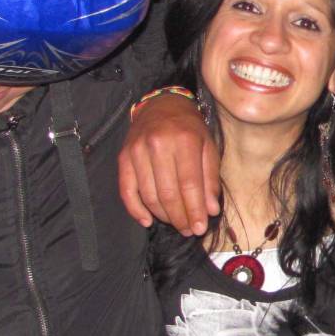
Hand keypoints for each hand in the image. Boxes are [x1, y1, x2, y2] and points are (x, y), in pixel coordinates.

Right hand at [116, 93, 220, 234]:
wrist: (161, 105)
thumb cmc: (189, 128)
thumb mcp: (208, 146)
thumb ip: (210, 177)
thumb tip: (210, 210)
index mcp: (184, 140)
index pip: (189, 184)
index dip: (195, 210)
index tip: (200, 228)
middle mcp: (158, 144)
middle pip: (168, 193)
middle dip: (180, 218)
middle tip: (188, 230)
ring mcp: (137, 151)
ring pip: (149, 195)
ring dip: (163, 216)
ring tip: (176, 224)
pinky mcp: (123, 157)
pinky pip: (127, 190)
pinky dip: (136, 210)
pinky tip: (148, 221)